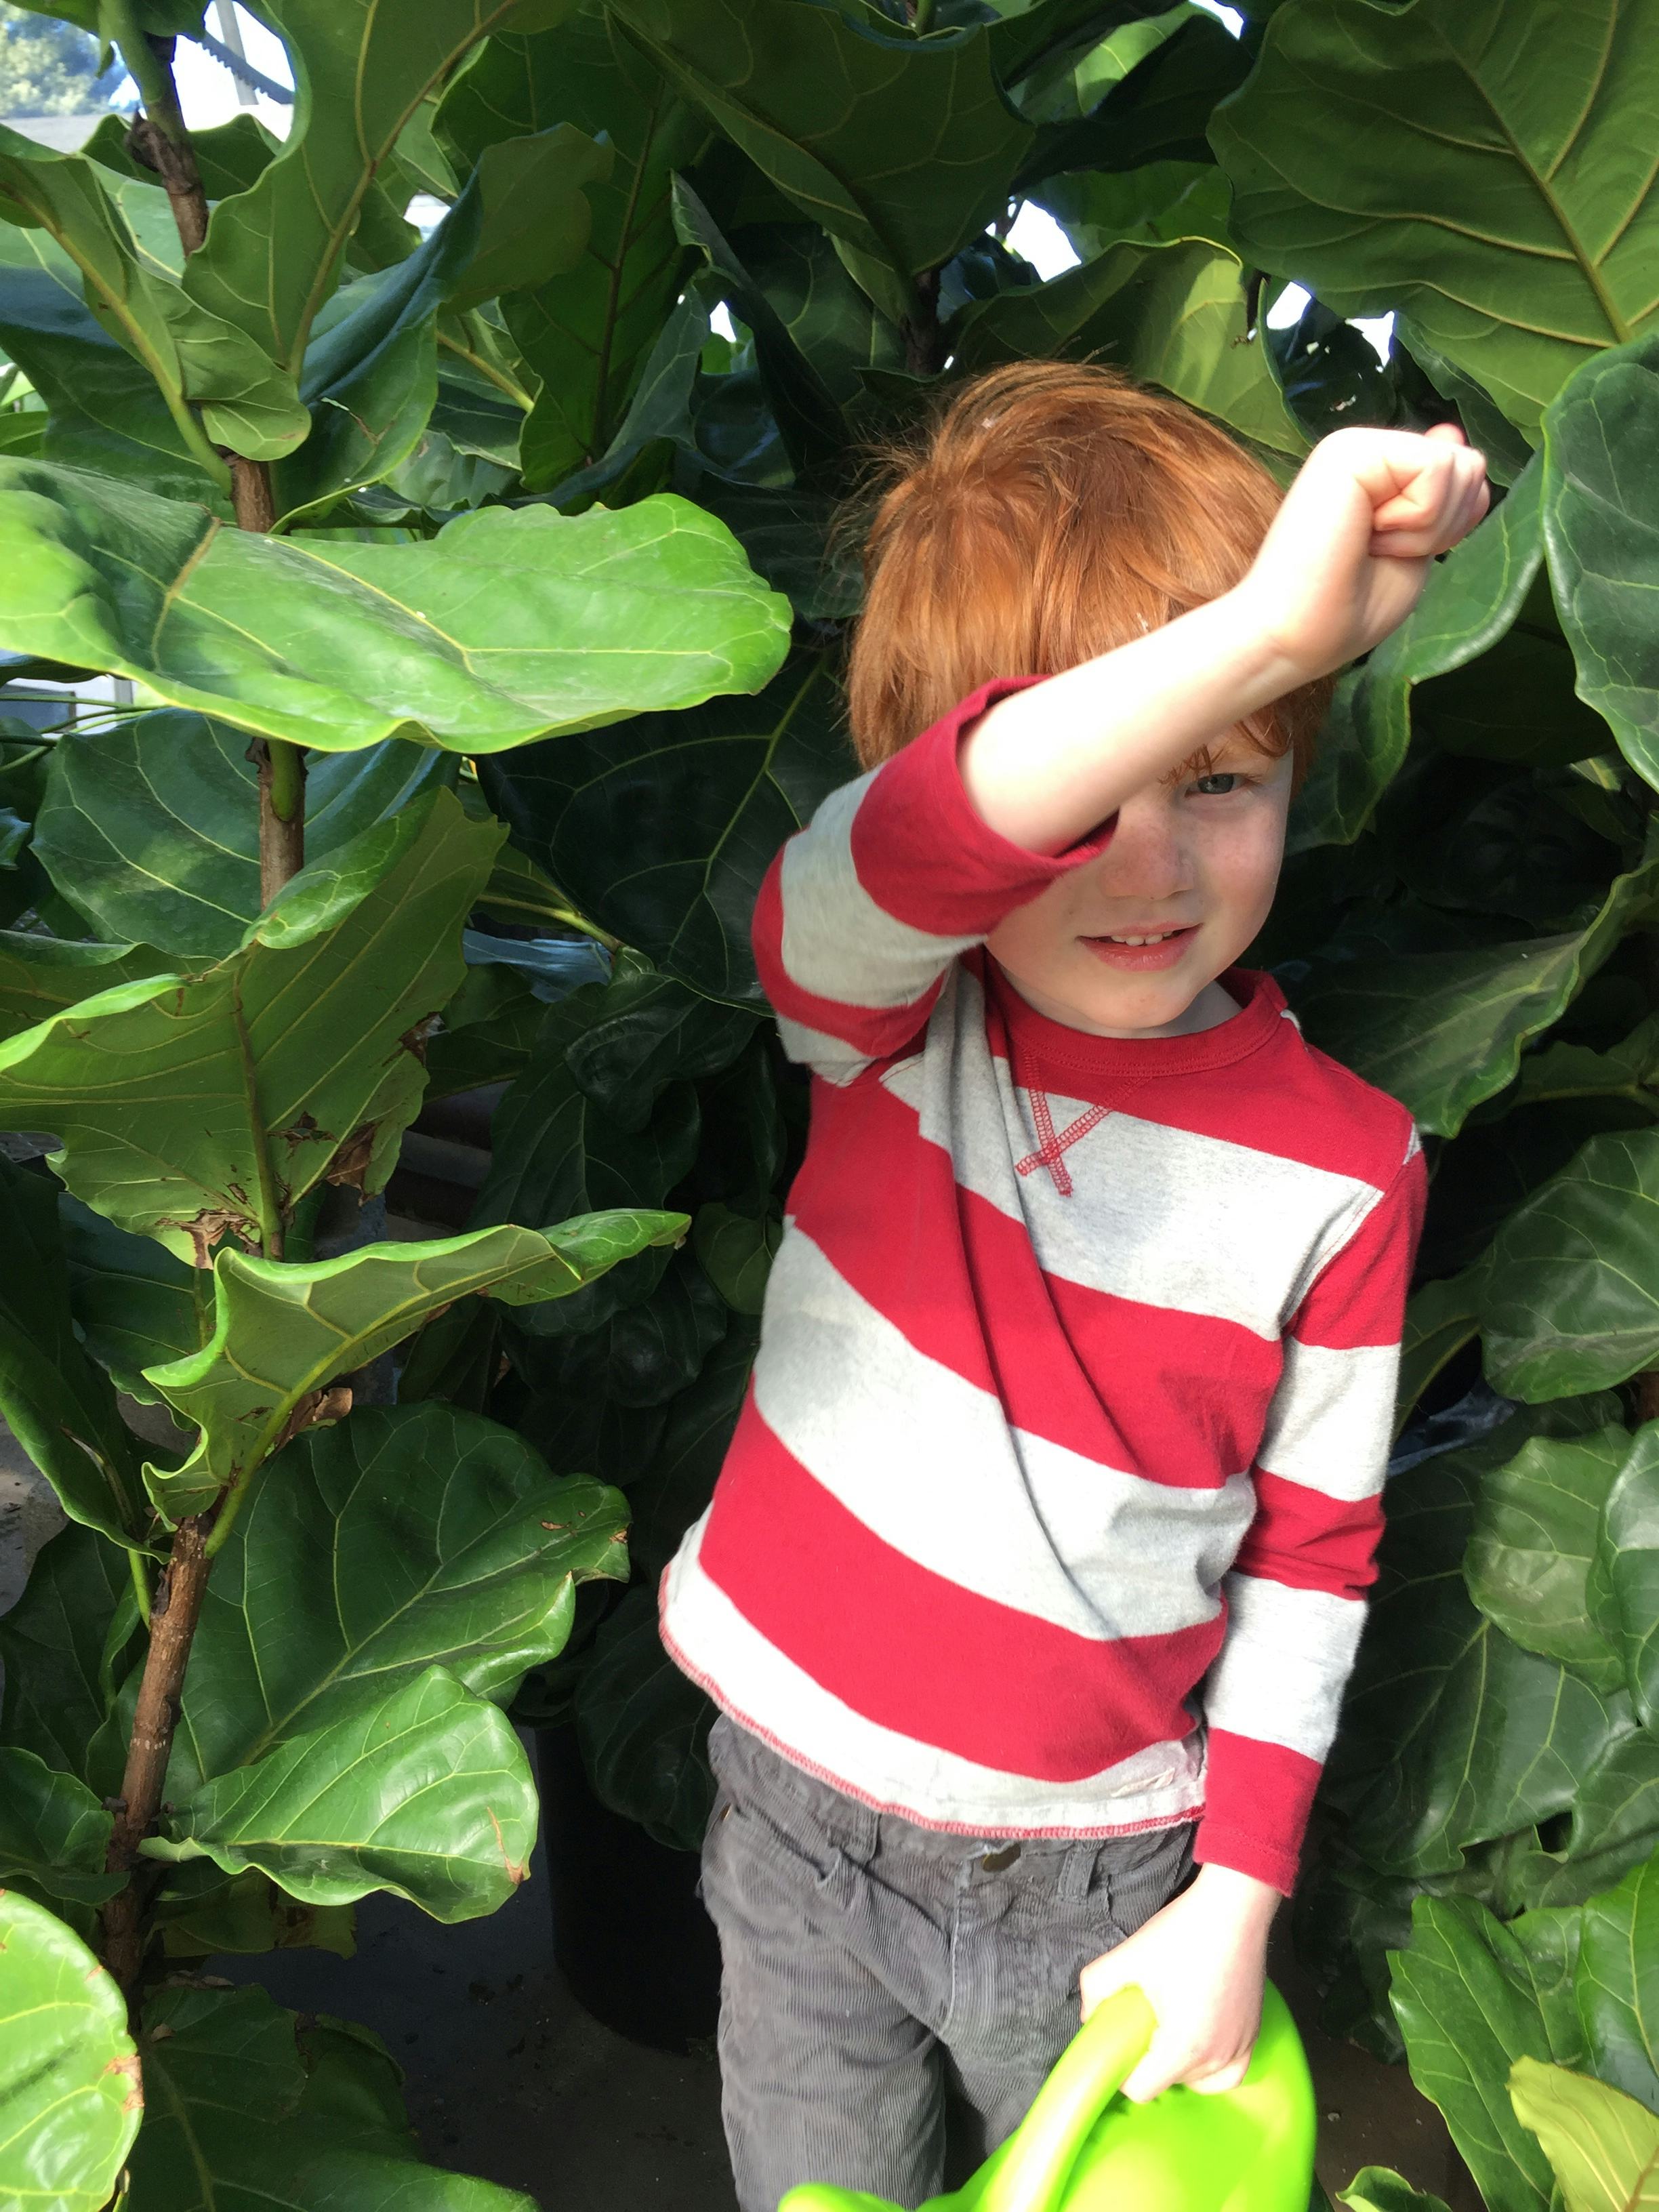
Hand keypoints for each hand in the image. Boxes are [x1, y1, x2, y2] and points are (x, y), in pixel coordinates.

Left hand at [1077, 1864, 1279, 2102]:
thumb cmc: (1182, 1934)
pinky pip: (1231, 2073)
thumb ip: (1096, 1987)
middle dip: (1150, 2060)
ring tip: (1169, 2028)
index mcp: (1183, 2047)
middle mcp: (1216, 2058)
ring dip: (1180, 2064)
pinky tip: (1199, 2042)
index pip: (1142, 2089)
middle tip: (1144, 2021)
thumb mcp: (1128, 1955)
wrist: (1233, 1909)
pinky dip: (1213, 2068)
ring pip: (1200, 2081)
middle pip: (1171, 2083)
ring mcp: (1240, 2048)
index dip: (1123, 2070)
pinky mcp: (1254, 2034)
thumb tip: (1090, 2016)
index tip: (1121, 2040)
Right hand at [1234, 422, 1489, 682]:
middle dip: (1444, 524)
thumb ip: (1440, 497)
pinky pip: (1436, 468)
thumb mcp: (1416, 550)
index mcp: (1382, 476)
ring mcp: (1359, 445)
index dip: (1454, 525)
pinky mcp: (1352, 449)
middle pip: (1471, 465)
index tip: (1397, 554)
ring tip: (1370, 544)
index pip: (1465, 475)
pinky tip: (1368, 534)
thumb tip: (1451, 432)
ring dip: (1427, 526)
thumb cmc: (1346, 612)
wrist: (1292, 637)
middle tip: (1382, 551)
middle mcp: (1370, 451)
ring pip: (1458, 465)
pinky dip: (1418, 519)